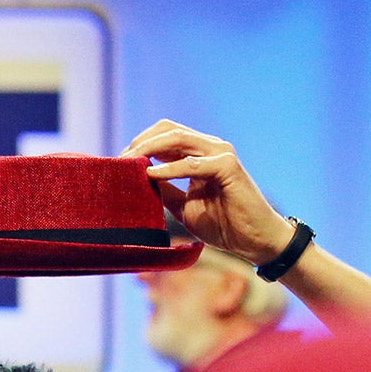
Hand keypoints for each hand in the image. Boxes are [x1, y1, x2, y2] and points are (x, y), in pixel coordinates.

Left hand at [122, 120, 294, 268]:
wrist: (253, 241)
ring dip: (150, 149)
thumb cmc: (222, 224)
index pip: (166, 134)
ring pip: (179, 139)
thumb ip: (164, 191)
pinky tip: (151, 175)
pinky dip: (169, 169)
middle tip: (119, 159)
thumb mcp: (183, 207)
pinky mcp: (228, 167)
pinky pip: (193, 164)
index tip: (117, 161)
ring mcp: (221, 154)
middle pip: (169, 130)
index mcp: (200, 153)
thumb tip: (137, 183)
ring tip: (129, 162)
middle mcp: (211, 147)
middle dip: (140, 142)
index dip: (140, 143)